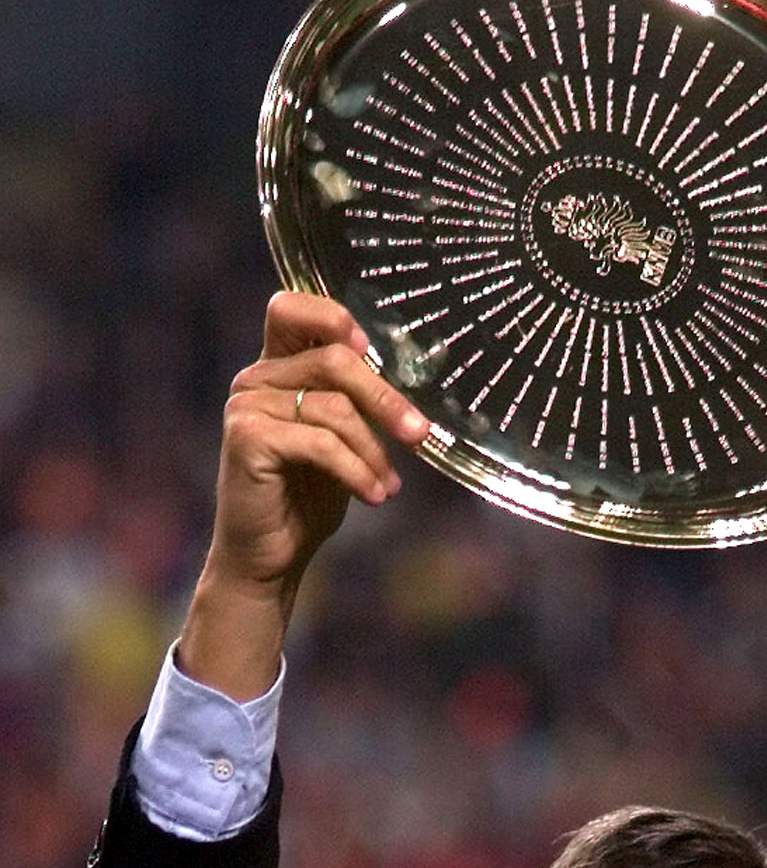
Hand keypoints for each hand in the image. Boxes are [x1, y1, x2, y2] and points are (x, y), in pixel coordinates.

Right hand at [180, 292, 428, 699]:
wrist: (269, 558)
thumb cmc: (307, 499)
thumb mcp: (342, 444)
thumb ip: (356, 406)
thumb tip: (410, 392)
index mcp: (276, 369)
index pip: (291, 308)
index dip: (331, 316)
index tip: (370, 348)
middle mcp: (255, 379)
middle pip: (334, 359)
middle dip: (385, 399)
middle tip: (419, 435)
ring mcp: (246, 405)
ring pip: (335, 407)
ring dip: (373, 451)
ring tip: (388, 485)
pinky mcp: (248, 438)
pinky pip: (321, 442)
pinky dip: (357, 470)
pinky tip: (374, 495)